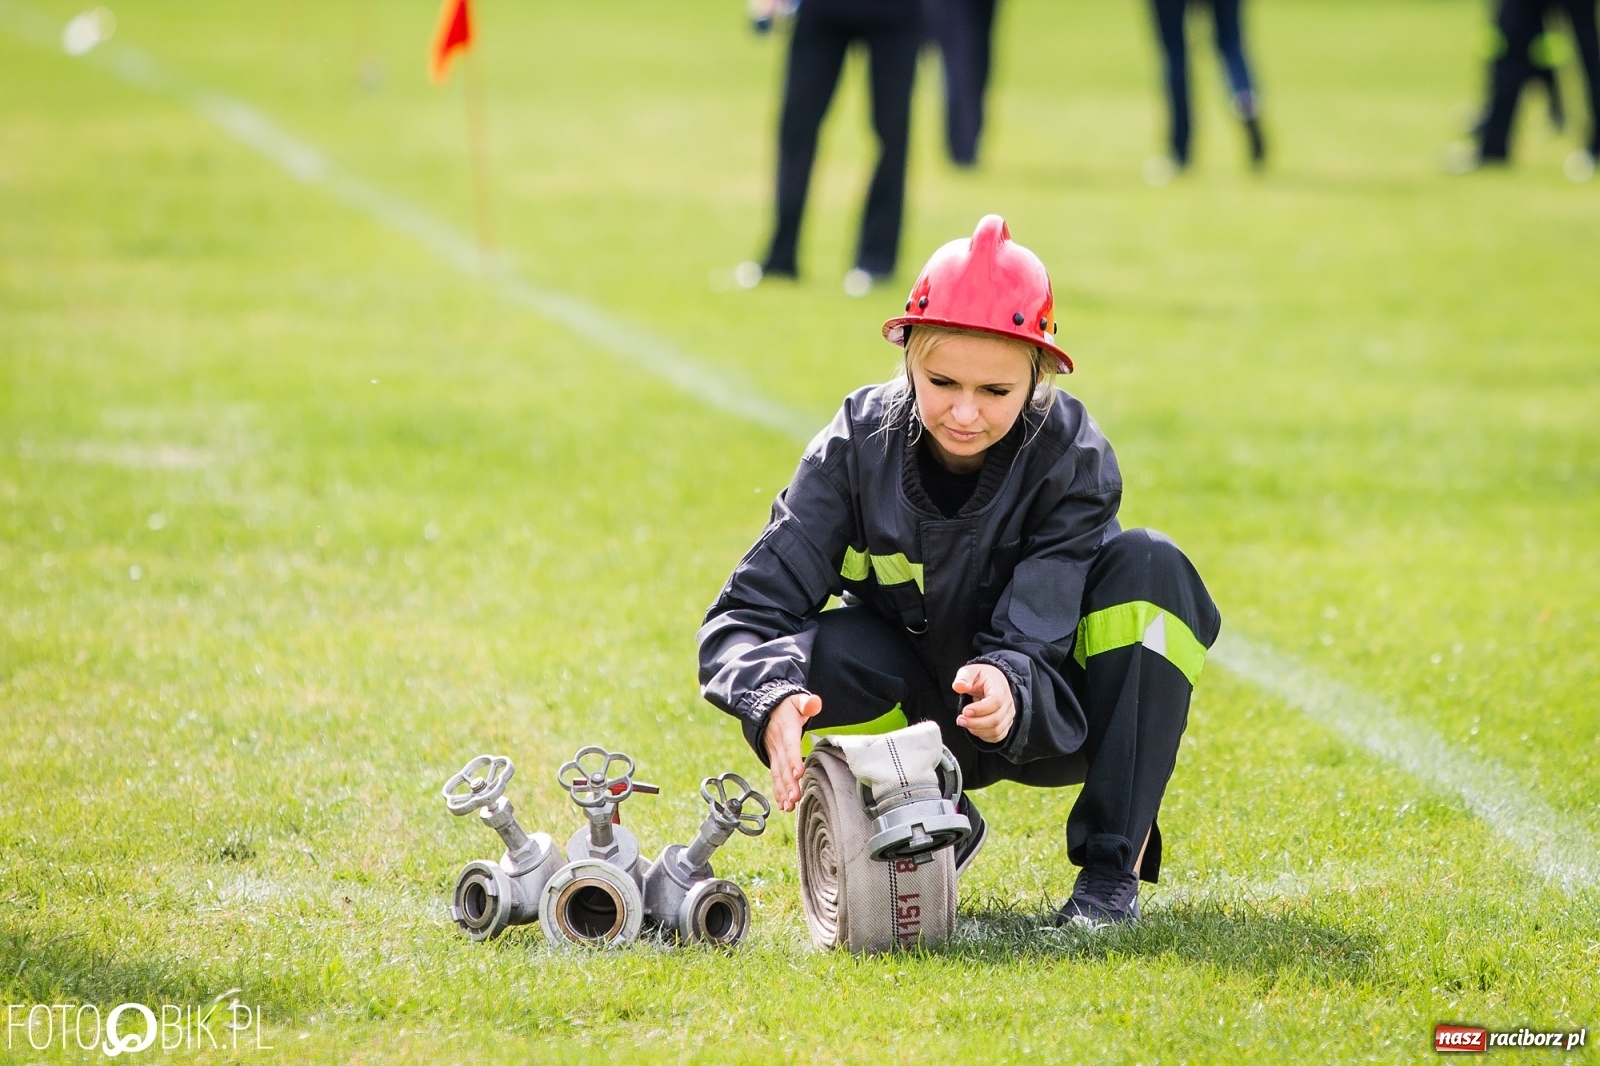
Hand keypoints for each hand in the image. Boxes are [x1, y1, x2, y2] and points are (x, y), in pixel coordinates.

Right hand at [762, 691, 821, 811]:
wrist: (765, 707)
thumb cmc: (786, 706)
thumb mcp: (796, 700)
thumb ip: (806, 703)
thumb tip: (814, 703)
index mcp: (786, 730)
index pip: (790, 746)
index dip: (794, 759)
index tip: (799, 773)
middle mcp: (778, 744)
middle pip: (783, 766)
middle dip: (789, 783)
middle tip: (795, 799)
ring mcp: (774, 753)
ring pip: (778, 774)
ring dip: (783, 791)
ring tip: (789, 806)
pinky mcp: (773, 759)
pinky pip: (775, 776)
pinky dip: (778, 791)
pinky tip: (783, 804)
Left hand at [952, 664, 1014, 744]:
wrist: (992, 682)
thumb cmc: (980, 677)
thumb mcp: (970, 672)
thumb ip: (963, 677)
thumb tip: (959, 686)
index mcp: (999, 687)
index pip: (996, 701)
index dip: (980, 709)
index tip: (965, 710)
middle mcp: (1008, 702)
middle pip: (996, 719)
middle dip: (975, 722)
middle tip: (960, 720)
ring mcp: (1009, 714)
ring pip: (997, 730)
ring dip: (978, 730)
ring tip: (964, 723)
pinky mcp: (1006, 724)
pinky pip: (997, 736)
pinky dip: (983, 736)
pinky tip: (972, 728)